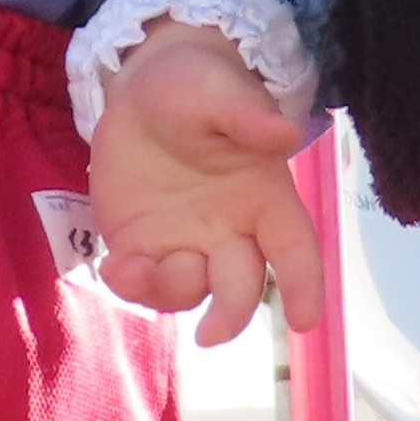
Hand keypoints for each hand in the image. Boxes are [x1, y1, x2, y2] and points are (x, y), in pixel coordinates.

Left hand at [87, 22, 323, 344]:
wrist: (141, 87)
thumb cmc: (195, 86)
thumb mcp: (218, 90)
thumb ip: (246, 114)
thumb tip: (286, 132)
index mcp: (264, 197)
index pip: (295, 248)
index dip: (305, 285)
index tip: (304, 320)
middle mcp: (231, 231)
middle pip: (242, 287)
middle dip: (231, 314)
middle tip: (210, 334)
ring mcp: (185, 243)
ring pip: (190, 291)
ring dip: (170, 292)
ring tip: (133, 268)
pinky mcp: (141, 246)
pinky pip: (143, 282)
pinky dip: (131, 285)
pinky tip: (114, 266)